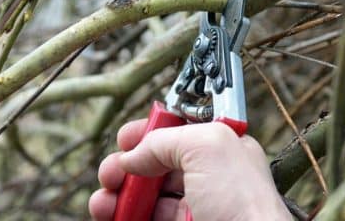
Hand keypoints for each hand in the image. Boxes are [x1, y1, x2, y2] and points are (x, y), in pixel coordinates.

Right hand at [89, 120, 291, 220]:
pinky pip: (146, 220)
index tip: (125, 139)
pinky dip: (124, 216)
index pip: (179, 132)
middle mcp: (209, 179)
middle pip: (155, 166)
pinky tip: (111, 215)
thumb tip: (133, 155)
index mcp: (222, 150)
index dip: (149, 133)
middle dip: (126, 167)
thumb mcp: (207, 147)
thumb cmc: (242, 202)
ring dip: (118, 196)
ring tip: (102, 203)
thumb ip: (165, 139)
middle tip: (110, 174)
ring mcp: (195, 210)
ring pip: (146, 198)